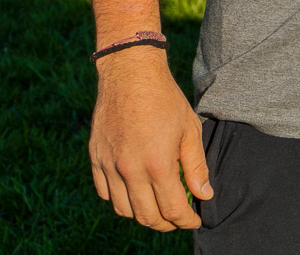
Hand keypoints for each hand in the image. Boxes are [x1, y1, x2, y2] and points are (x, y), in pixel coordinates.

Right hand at [88, 46, 211, 229]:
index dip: (185, 220)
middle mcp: (130, 170)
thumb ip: (196, 166)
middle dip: (165, 223)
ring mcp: (109, 165)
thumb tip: (204, 195)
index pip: (172, 209)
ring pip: (123, 209)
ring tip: (157, 207)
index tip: (194, 220)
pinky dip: (120, 199)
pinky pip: (105, 192)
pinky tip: (134, 191)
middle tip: (177, 218)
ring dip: (142, 214)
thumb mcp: (190, 129)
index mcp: (157, 164)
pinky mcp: (95, 158)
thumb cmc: (165, 99)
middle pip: (146, 216)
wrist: (130, 74)